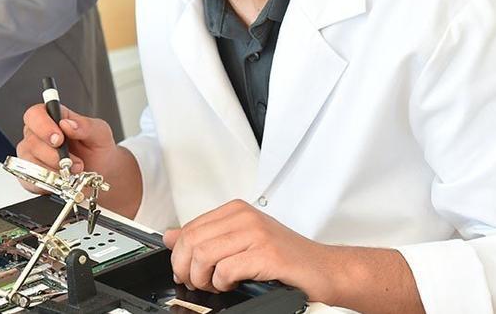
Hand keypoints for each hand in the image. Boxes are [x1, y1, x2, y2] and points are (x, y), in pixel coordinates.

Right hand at [15, 104, 141, 215]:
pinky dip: (49, 182)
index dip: (43, 126)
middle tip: (71, 161)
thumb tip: (67, 123)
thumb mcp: (100, 133)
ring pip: (30, 162)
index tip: (58, 138)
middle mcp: (38, 136)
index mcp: (52, 118)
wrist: (102, 174)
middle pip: (31, 141)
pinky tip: (62, 180)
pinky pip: (31, 180)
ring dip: (54, 170)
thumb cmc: (97, 150)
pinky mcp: (32, 176)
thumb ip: (85, 125)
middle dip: (53, 155)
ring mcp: (32, 156)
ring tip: (72, 172)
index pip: (35, 115)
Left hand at [162, 200, 336, 297]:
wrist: (326, 270)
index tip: (184, 270)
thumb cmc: (288, 258)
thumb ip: (207, 237)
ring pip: (204, 255)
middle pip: (192, 241)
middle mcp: (245, 217)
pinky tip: (232, 285)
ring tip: (213, 286)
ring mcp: (256, 234)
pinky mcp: (266, 255)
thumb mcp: (241, 241)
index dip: (179, 254)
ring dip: (203, 279)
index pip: (189, 228)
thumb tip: (170, 236)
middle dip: (186, 268)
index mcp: (236, 210)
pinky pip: (226, 270)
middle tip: (195, 282)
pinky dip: (223, 283)